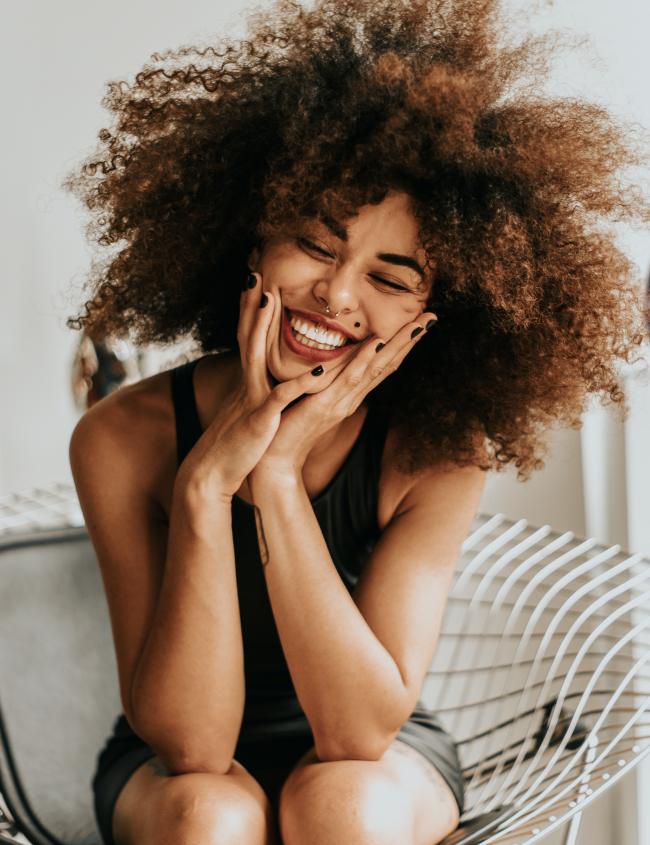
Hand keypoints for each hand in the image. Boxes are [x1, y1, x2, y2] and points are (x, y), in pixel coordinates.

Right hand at [174, 273, 335, 503]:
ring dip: (262, 327)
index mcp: (249, 382)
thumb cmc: (236, 446)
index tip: (256, 282)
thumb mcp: (248, 413)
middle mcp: (248, 384)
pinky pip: (281, 398)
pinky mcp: (261, 420)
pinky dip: (298, 384)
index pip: (249, 338)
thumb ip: (257, 394)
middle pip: (247, 335)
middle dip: (251, 304)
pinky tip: (316, 371)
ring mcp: (252, 399)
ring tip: (271, 299)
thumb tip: (263, 382)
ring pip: (257, 355)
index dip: (251, 311)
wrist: (212, 475)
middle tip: (254, 272)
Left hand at [250, 309, 437, 482]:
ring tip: (416, 326)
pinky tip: (376, 344)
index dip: (402, 344)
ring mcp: (340, 402)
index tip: (420, 322)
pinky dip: (363, 361)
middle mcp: (351, 398)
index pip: (382, 365)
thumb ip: (326, 380)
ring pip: (374, 370)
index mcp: (349, 394)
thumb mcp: (311, 396)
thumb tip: (334, 360)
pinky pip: (346, 381)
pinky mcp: (323, 407)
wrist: (274, 459)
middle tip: (432, 317)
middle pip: (387, 365)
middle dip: (410, 341)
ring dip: (396, 346)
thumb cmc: (289, 426)